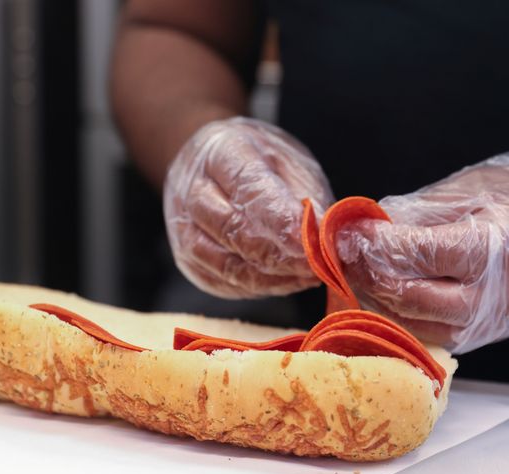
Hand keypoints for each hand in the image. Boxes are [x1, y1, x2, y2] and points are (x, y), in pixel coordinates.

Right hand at [164, 117, 333, 297]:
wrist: (211, 161)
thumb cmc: (258, 161)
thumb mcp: (290, 162)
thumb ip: (306, 197)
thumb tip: (326, 238)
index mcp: (222, 151)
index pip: (249, 190)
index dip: (282, 223)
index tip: (313, 246)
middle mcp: (192, 189)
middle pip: (233, 230)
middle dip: (281, 255)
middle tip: (318, 267)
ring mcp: (182, 227)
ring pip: (226, 264)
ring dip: (272, 278)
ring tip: (307, 277)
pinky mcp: (187, 259)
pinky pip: (222, 283)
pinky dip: (259, 287)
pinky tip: (286, 282)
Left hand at [336, 142, 508, 352]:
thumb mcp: (477, 190)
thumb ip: (420, 211)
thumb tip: (371, 226)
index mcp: (488, 251)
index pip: (415, 254)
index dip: (374, 243)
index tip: (346, 230)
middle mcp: (485, 297)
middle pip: (406, 295)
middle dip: (365, 274)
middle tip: (340, 253)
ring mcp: (483, 323)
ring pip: (410, 323)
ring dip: (373, 299)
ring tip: (351, 273)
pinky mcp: (477, 337)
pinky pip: (425, 333)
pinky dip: (395, 316)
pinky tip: (377, 294)